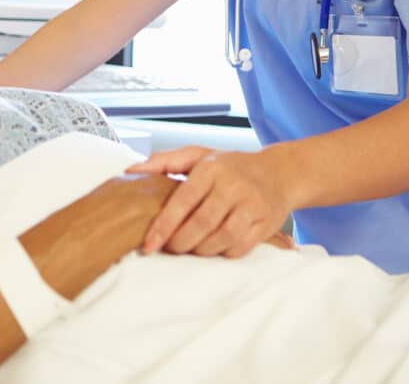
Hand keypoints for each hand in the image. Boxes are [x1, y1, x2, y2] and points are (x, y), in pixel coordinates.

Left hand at [125, 146, 292, 257]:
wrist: (278, 173)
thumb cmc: (230, 166)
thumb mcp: (198, 155)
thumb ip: (164, 161)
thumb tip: (131, 170)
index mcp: (212, 168)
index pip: (182, 201)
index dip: (163, 226)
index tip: (148, 245)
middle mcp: (233, 186)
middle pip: (200, 224)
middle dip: (180, 243)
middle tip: (170, 247)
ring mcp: (251, 205)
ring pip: (220, 239)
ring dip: (200, 250)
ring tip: (190, 247)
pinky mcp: (265, 224)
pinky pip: (239, 248)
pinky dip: (222, 253)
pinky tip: (214, 246)